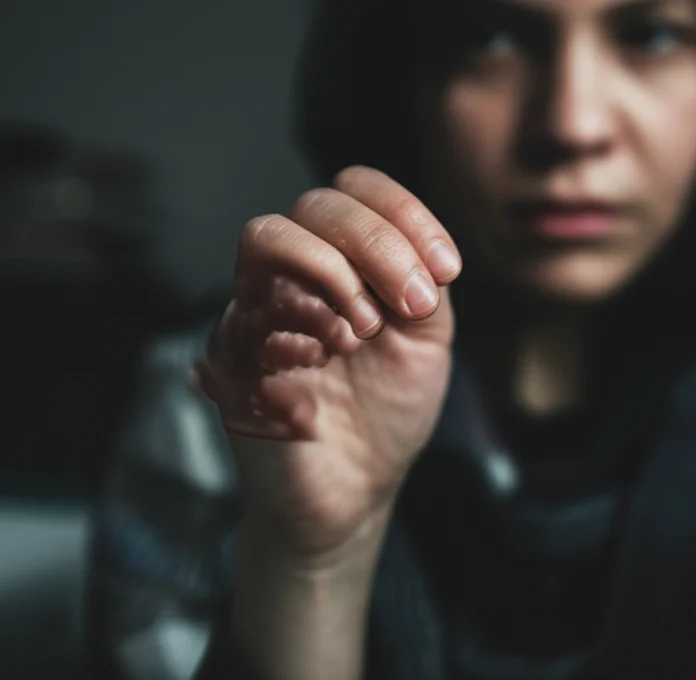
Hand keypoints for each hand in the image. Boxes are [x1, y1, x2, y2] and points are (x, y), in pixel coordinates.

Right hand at [195, 166, 461, 559]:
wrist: (356, 490)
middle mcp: (295, 274)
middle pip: (314, 205)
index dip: (403, 212)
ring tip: (363, 333)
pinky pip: (245, 307)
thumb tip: (419, 248)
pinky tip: (326, 361)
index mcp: (345, 261)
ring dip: (331, 274)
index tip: (447, 270)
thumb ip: (424, 280)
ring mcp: (256, 308)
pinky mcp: (229, 355)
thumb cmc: (388, 410)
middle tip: (407, 308)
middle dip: (376, 246)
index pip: (355, 189)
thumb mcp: (428, 337)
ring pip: (268, 237)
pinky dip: (297, 325)